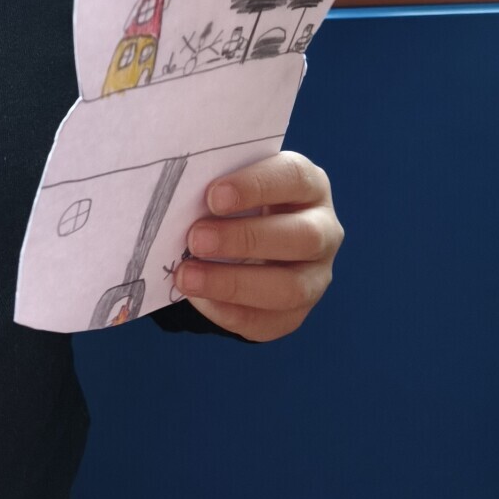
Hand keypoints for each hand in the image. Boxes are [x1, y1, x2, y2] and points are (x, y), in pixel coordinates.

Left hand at [173, 151, 340, 342]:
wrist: (236, 243)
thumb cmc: (230, 201)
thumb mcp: (227, 183)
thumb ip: (211, 182)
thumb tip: (175, 191)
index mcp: (308, 185)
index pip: (293, 177)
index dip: (255, 186)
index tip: (213, 195)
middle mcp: (323, 230)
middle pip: (303, 237)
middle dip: (245, 239)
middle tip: (196, 239)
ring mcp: (315, 276)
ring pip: (291, 288)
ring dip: (233, 284)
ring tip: (187, 276)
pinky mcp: (295, 313)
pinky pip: (268, 321)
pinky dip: (229, 312)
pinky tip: (198, 298)